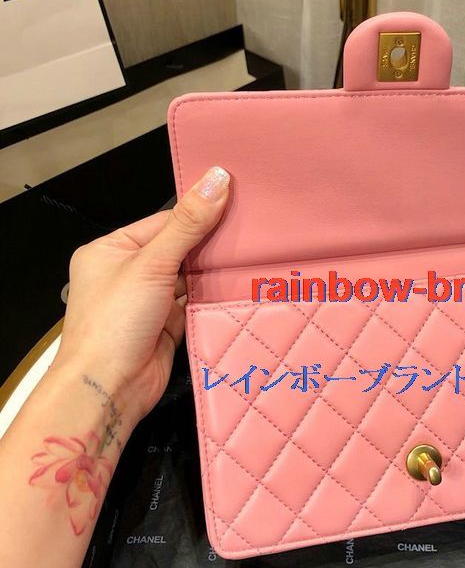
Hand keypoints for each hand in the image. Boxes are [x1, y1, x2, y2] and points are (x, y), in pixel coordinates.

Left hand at [52, 166, 229, 424]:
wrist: (109, 388)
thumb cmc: (114, 322)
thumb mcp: (152, 263)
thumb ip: (188, 223)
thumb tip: (217, 178)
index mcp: (111, 250)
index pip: (164, 221)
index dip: (198, 212)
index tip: (236, 200)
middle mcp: (128, 273)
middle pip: (179, 247)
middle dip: (211, 242)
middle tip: (253, 227)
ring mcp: (149, 301)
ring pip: (190, 276)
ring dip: (214, 270)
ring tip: (253, 253)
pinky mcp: (168, 325)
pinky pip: (196, 302)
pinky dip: (214, 296)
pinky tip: (239, 284)